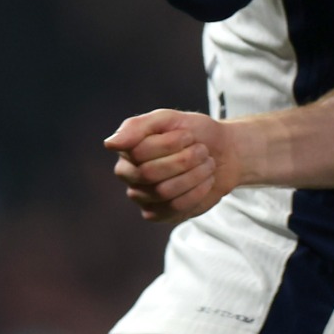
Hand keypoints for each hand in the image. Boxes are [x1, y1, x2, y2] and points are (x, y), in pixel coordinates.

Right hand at [105, 109, 238, 222]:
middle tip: (202, 150)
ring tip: (207, 163)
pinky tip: (206, 179)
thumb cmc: (194, 133)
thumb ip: (138, 126)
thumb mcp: (170, 119)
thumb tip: (110, 144)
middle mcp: (131, 176)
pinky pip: (175, 208)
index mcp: (128, 152)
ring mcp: (144, 197)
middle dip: (184, 160)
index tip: (189, 135)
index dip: (170, 143)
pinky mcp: (161, 214)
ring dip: (194, 174)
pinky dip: (197, 191)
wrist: (224, 151)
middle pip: (150, 174)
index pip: (139, 152)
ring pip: (164, 192)